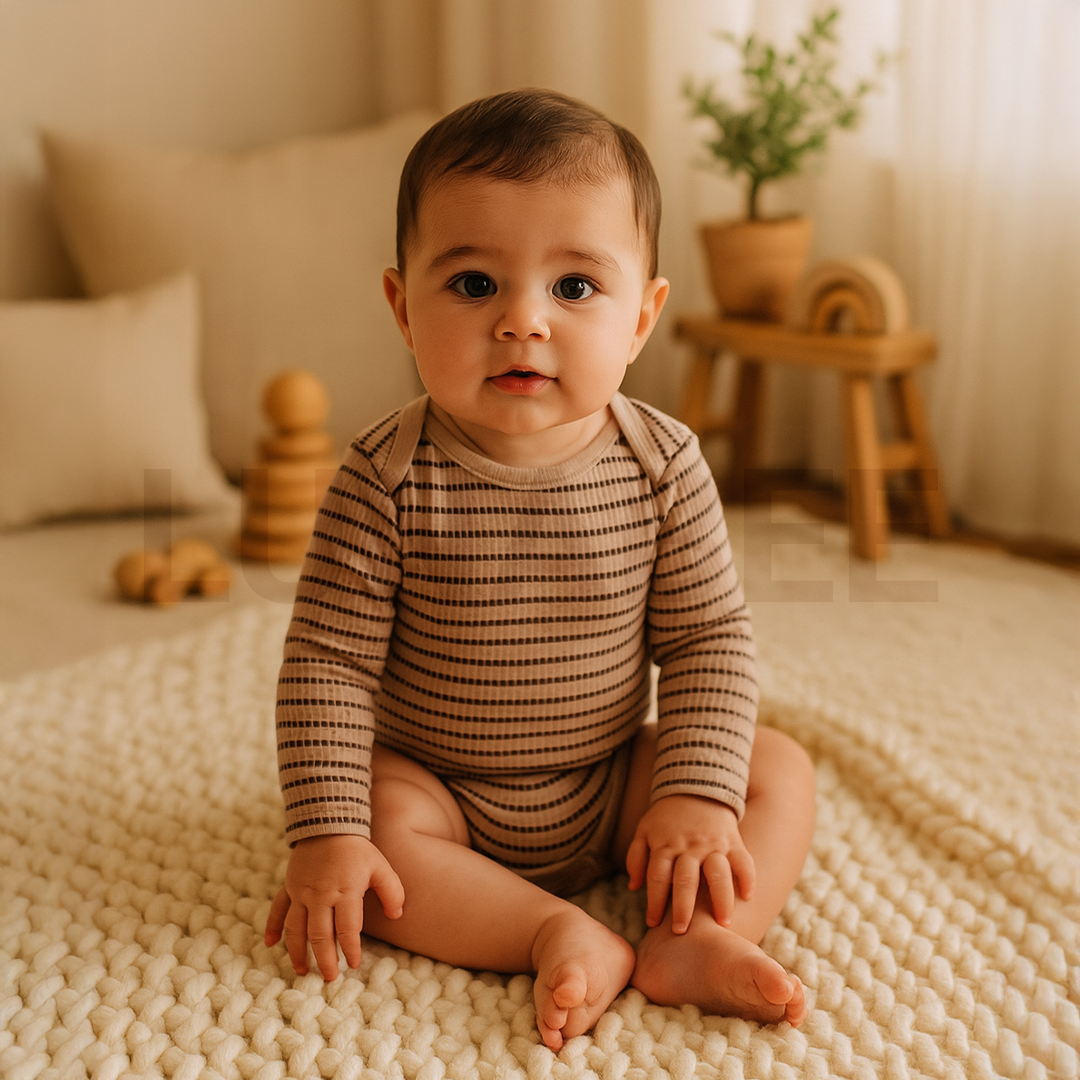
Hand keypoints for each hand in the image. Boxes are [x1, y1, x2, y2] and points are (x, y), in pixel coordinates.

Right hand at [264, 834, 404, 978]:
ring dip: (296, 951)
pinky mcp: (289, 887)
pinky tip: (269, 944)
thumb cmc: (357, 850)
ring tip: (302, 970)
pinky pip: (277, 909)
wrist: (328, 825)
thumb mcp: (381, 867)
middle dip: (323, 959)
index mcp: (345, 891)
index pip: (347, 928)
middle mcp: (320, 895)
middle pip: (319, 934)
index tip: (354, 964)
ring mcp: (301, 892)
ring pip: (295, 928)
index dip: (351, 948)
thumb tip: (397, 915)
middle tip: (329, 978)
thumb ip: (392, 891)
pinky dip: (271, 927)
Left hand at [626, 795, 754, 933]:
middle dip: (683, 907)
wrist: (696, 789)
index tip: (652, 923)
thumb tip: (633, 887)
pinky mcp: (733, 841)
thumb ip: (636, 858)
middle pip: (685, 879)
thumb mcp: (644, 831)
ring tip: (723, 923)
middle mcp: (689, 846)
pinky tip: (748, 896)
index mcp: (665, 845)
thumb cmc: (667, 818)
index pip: (657, 877)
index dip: (654, 901)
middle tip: (681, 932)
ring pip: (717, 872)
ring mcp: (712, 844)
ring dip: (720, 898)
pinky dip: (747, 877)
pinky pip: (743, 860)